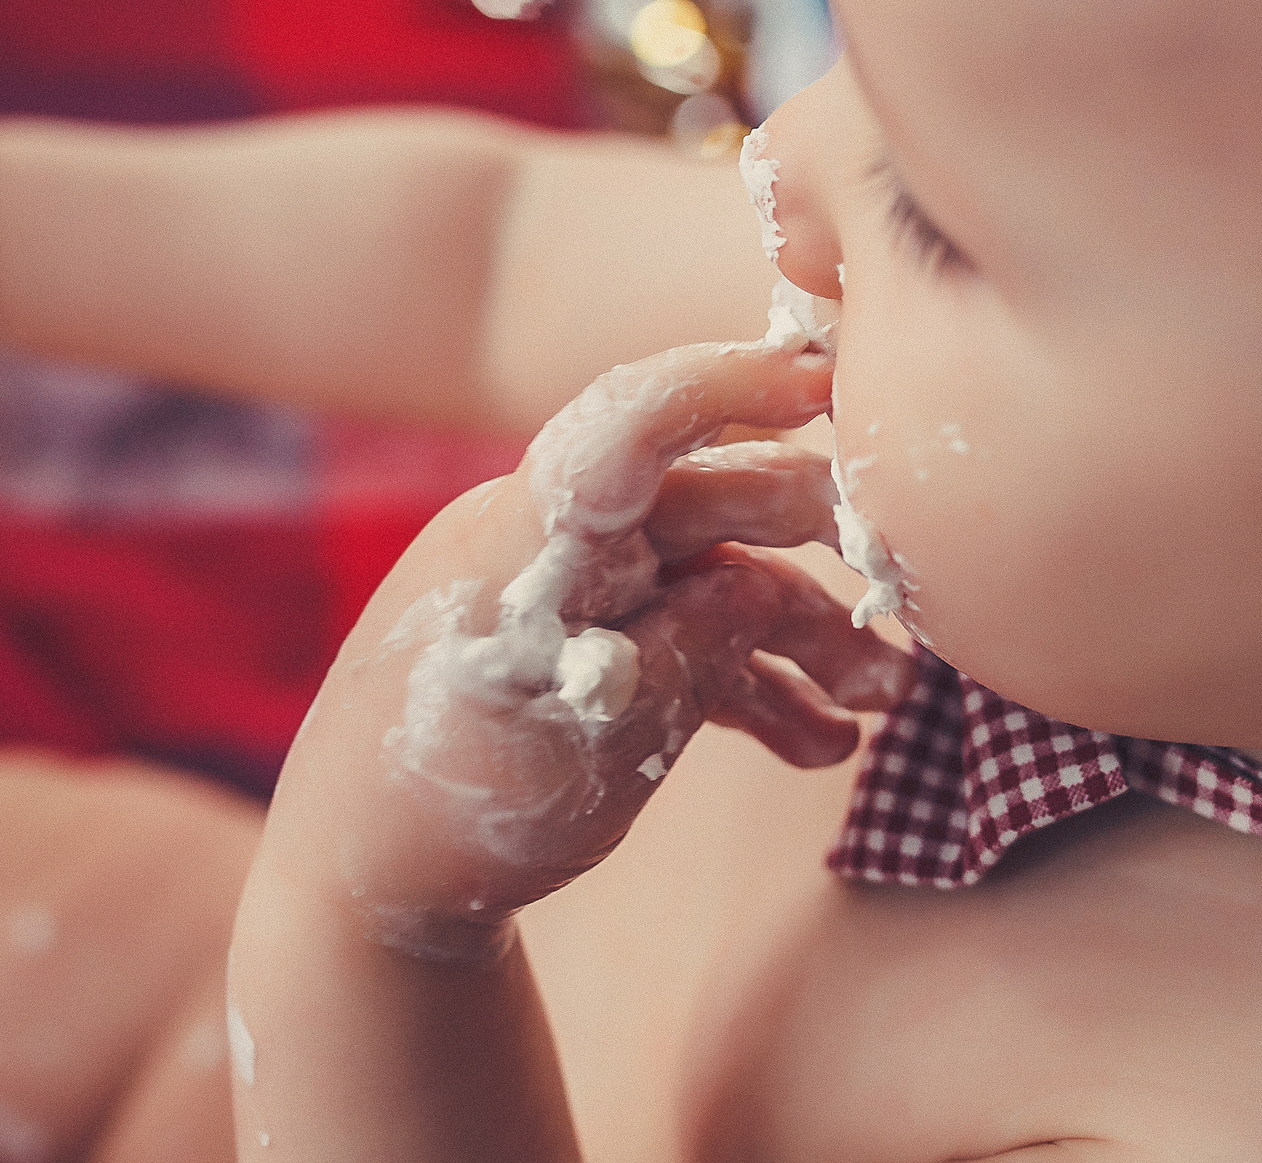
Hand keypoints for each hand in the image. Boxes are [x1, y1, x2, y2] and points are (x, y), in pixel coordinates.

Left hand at [267, 336, 911, 961]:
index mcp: (532, 535)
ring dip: (805, 635)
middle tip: (903, 577)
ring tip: (888, 700)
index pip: (633, 422)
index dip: (730, 385)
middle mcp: (557, 545)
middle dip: (816, 539)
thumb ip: (693, 649)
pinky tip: (821, 745)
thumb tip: (764, 583)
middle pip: (707, 501)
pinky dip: (752, 687)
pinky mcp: (588, 652)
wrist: (358, 882)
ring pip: (714, 584)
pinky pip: (684, 645)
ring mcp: (576, 598)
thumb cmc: (456, 804)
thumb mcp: (598, 740)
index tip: (825, 378)